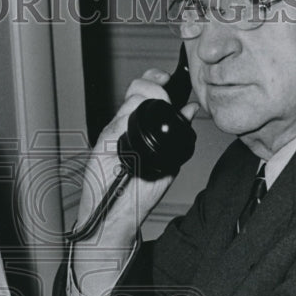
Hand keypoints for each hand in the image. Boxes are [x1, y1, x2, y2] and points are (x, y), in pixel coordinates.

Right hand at [76, 68, 199, 248]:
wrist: (117, 214)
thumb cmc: (138, 193)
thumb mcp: (167, 160)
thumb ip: (178, 135)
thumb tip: (190, 111)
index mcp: (140, 128)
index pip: (146, 94)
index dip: (156, 81)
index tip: (169, 80)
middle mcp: (126, 126)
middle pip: (136, 89)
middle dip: (151, 82)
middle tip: (163, 87)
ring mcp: (114, 132)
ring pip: (129, 100)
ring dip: (146, 97)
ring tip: (159, 106)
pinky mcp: (105, 141)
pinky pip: (119, 120)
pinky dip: (132, 116)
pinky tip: (142, 122)